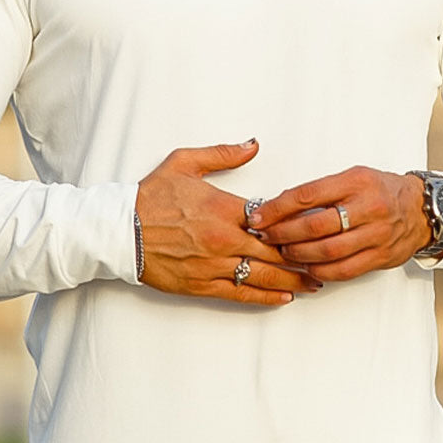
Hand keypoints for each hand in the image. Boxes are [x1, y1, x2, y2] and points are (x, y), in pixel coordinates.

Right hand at [136, 140, 321, 306]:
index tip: (313, 226)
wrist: (118, 230)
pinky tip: (284, 298)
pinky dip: (265, 297)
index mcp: (223, 208)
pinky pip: (240, 294)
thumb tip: (253, 144)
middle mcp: (223, 239)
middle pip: (275, 251)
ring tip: (314, 283)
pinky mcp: (201, 285)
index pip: (271, 218)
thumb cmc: (150, 196)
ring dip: (293, 280)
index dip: (294, 224)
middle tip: (324, 258)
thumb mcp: (184, 163)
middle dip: (302, 256)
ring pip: (263, 276)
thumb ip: (223, 154)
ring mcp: (213, 265)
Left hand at [248, 167, 430, 280]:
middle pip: (315, 226)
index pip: (308, 195)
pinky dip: (320, 271)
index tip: (259, 215)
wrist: (422, 209)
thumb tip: (280, 205)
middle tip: (265, 236)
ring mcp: (376, 235)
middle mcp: (368, 208)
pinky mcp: (380, 257)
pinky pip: (344, 270)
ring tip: (283, 252)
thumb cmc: (381, 190)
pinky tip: (306, 267)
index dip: (278, 208)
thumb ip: (322, 190)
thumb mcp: (353, 177)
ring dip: (299, 255)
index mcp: (356, 182)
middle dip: (283, 233)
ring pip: (328, 251)